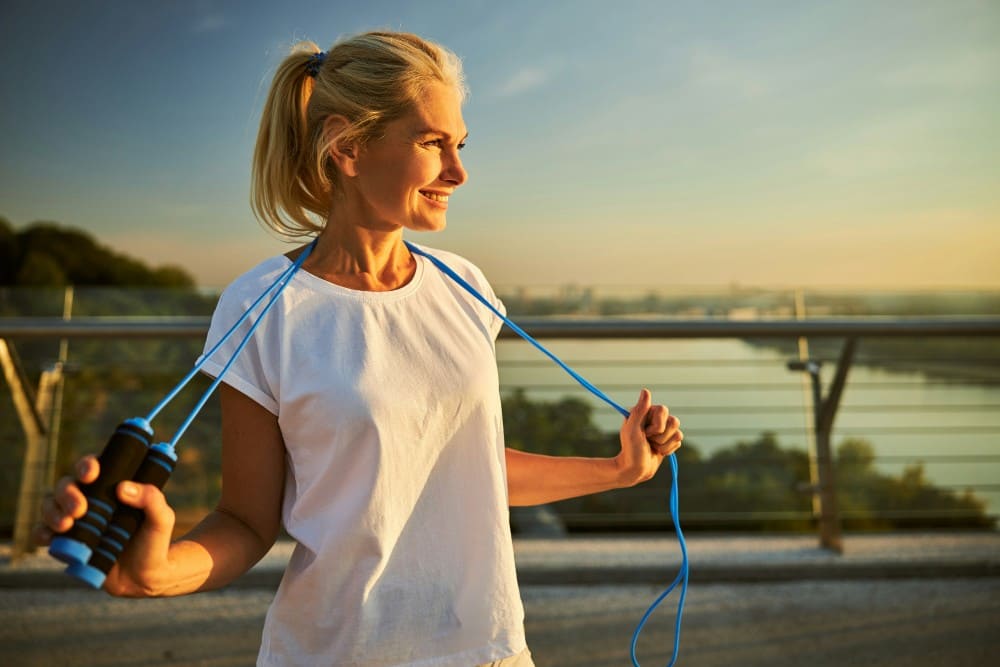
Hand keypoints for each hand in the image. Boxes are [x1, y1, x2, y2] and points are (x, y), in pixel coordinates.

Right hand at [36, 455, 176, 596]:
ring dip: (52, 512)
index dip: (86, 465)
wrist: (145, 578)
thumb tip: (123, 488)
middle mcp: (90, 500)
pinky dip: (41, 533)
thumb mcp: (162, 519)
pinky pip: (43, 533)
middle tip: (80, 510)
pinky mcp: (66, 543)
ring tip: (67, 525)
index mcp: (111, 487)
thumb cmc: (156, 542)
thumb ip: (152, 499)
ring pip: (51, 506)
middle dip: (67, 493)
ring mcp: (76, 521)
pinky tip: (50, 537)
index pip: (93, 468)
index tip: (92, 474)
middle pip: (66, 485)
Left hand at [615, 389, 682, 486]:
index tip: (644, 433)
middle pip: (674, 421)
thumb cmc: (630, 449)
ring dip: (665, 444)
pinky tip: (657, 452)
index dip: (656, 425)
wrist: (634, 470)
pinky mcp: (668, 440)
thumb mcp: (632, 429)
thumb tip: (646, 390)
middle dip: (661, 436)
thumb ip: (639, 410)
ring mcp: (662, 430)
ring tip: (652, 447)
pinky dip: (668, 450)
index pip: (663, 410)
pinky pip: (679, 441)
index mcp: (645, 412)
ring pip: (678, 433)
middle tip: (648, 441)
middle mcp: (654, 419)